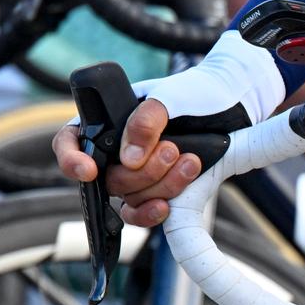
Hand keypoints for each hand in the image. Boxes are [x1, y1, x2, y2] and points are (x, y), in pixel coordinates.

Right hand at [52, 98, 198, 226]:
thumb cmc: (196, 91)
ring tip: (190, 163)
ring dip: (159, 186)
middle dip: (141, 172)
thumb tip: (129, 159)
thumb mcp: (171, 95)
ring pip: (129, 196)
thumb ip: (146, 120)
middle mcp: (117, 149)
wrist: (233, 104)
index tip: (90, 170)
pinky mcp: (157, 189)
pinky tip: (167, 205)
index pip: (71, 141)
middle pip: (108, 177)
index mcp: (110, 120)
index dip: (71, 159)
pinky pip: (140, 212)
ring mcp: (136, 172)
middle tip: (172, 150)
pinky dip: (151, 213)